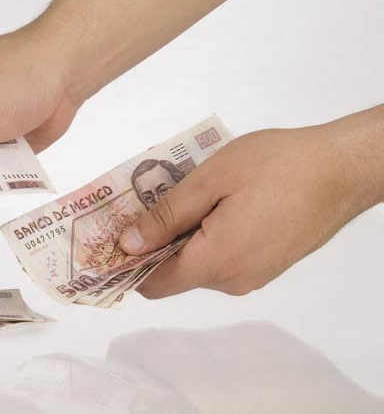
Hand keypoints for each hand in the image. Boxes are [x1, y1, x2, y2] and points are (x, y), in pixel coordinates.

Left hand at [119, 106, 383, 297]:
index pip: (153, 284)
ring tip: (178, 196)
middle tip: (141, 203)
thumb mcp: (210, 180)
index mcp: (215, 262)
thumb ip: (166, 216)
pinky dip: (205, 236)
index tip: (109, 237)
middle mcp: (233, 280)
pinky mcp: (267, 263)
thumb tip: (128, 243)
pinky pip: (222, 257)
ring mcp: (253, 275)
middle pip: (174, 273)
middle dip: (152, 243)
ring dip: (180, 236)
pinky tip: (208, 203)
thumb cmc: (277, 165)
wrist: (341, 168)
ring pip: (198, 264)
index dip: (127, 264)